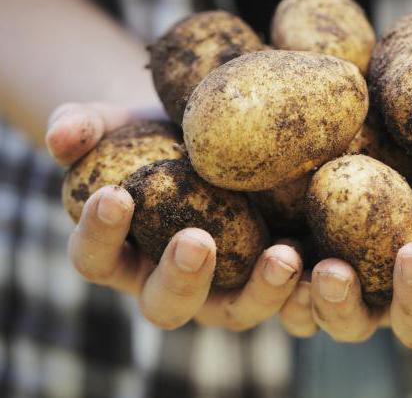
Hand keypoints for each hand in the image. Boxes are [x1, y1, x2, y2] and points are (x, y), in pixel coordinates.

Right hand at [46, 102, 304, 331]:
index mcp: (123, 253)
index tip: (114, 194)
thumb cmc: (151, 135)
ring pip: (237, 310)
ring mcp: (225, 285)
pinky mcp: (272, 274)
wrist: (206, 135)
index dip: (99, 233)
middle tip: (196, 240)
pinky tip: (325, 258)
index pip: (96, 257)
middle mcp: (171, 282)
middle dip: (181, 277)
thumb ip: (80, 126)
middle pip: (167, 304)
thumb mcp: (114, 123)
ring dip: (261, 291)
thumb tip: (64, 134)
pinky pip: (289, 296)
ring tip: (285, 255)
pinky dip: (306, 287)